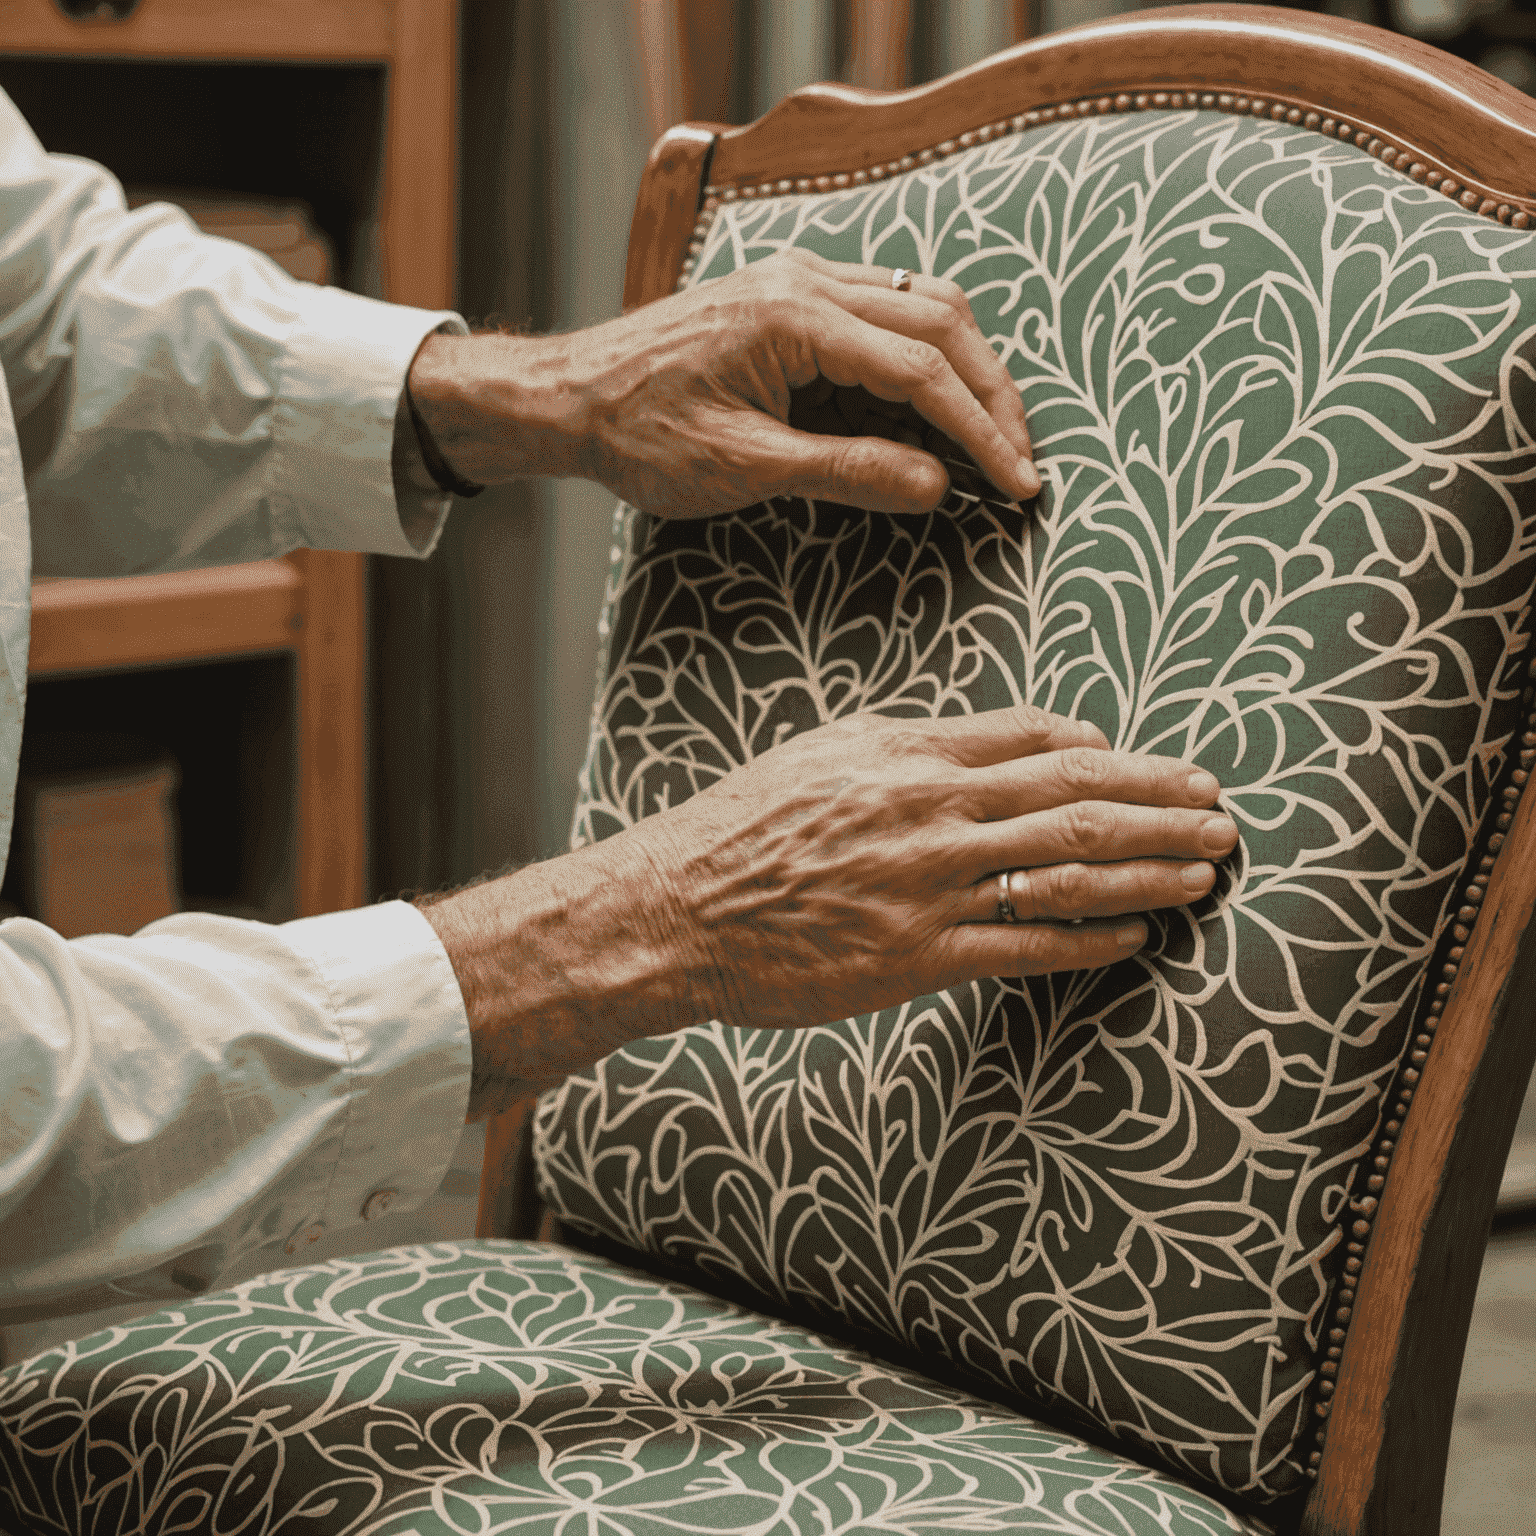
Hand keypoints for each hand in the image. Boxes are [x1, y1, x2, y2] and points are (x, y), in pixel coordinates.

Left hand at [406, 249, 1038, 518]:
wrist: (568, 396)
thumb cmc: (639, 435)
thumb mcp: (743, 469)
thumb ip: (844, 473)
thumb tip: (935, 487)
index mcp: (796, 319)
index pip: (921, 370)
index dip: (979, 431)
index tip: (1020, 482)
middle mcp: (806, 281)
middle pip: (939, 320)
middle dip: (991, 394)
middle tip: (1024, 461)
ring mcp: (798, 280)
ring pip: (920, 305)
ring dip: (966, 368)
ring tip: (995, 435)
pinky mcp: (790, 297)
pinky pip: (883, 311)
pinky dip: (924, 356)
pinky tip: (935, 404)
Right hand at [420, 705, 1237, 1118]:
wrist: (679, 909)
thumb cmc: (746, 825)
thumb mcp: (829, 750)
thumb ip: (922, 738)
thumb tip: (1015, 737)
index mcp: (910, 754)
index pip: (1040, 740)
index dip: (1114, 753)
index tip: (1160, 768)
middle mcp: (932, 813)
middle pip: (1076, 799)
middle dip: (1163, 805)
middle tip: (1223, 810)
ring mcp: (929, 887)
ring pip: (1069, 870)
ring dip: (1150, 868)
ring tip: (1209, 869)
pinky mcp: (919, 958)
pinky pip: (1027, 946)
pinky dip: (1092, 939)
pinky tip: (1138, 937)